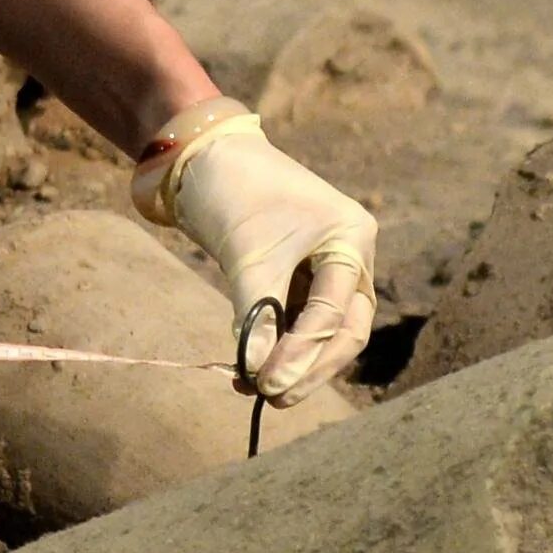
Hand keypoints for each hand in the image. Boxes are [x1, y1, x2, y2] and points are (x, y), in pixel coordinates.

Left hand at [157, 113, 376, 404]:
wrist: (201, 155)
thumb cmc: (234, 192)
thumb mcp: (249, 256)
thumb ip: (257, 317)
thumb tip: (255, 373)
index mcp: (351, 238)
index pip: (335, 313)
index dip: (304, 355)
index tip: (268, 384)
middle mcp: (349, 253)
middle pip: (344, 329)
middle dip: (310, 367)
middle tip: (273, 397)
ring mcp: (326, 265)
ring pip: (322, 329)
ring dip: (292, 361)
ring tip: (251, 387)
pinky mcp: (297, 273)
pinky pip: (297, 318)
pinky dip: (277, 343)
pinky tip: (249, 365)